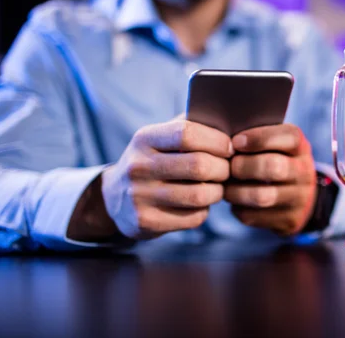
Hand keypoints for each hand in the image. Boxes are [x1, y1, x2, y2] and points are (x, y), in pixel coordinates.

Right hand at [68, 119, 232, 240]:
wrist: (115, 198)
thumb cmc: (154, 161)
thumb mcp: (161, 138)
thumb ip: (190, 126)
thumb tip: (228, 122)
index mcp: (144, 138)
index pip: (187, 133)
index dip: (216, 140)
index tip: (229, 147)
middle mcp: (138, 166)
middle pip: (198, 166)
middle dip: (223, 168)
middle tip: (228, 170)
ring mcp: (139, 196)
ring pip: (199, 195)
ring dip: (218, 191)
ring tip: (217, 187)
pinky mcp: (146, 222)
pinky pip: (193, 217)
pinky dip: (204, 210)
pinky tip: (200, 204)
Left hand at [225, 124, 316, 235]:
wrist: (301, 197)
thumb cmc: (276, 160)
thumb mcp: (277, 145)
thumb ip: (256, 138)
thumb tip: (222, 138)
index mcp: (300, 147)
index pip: (288, 137)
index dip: (259, 139)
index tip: (236, 142)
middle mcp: (304, 171)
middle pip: (274, 167)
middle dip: (244, 166)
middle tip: (229, 167)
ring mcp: (299, 198)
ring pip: (262, 196)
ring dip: (236, 191)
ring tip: (225, 187)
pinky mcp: (289, 220)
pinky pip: (255, 216)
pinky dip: (238, 208)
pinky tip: (235, 202)